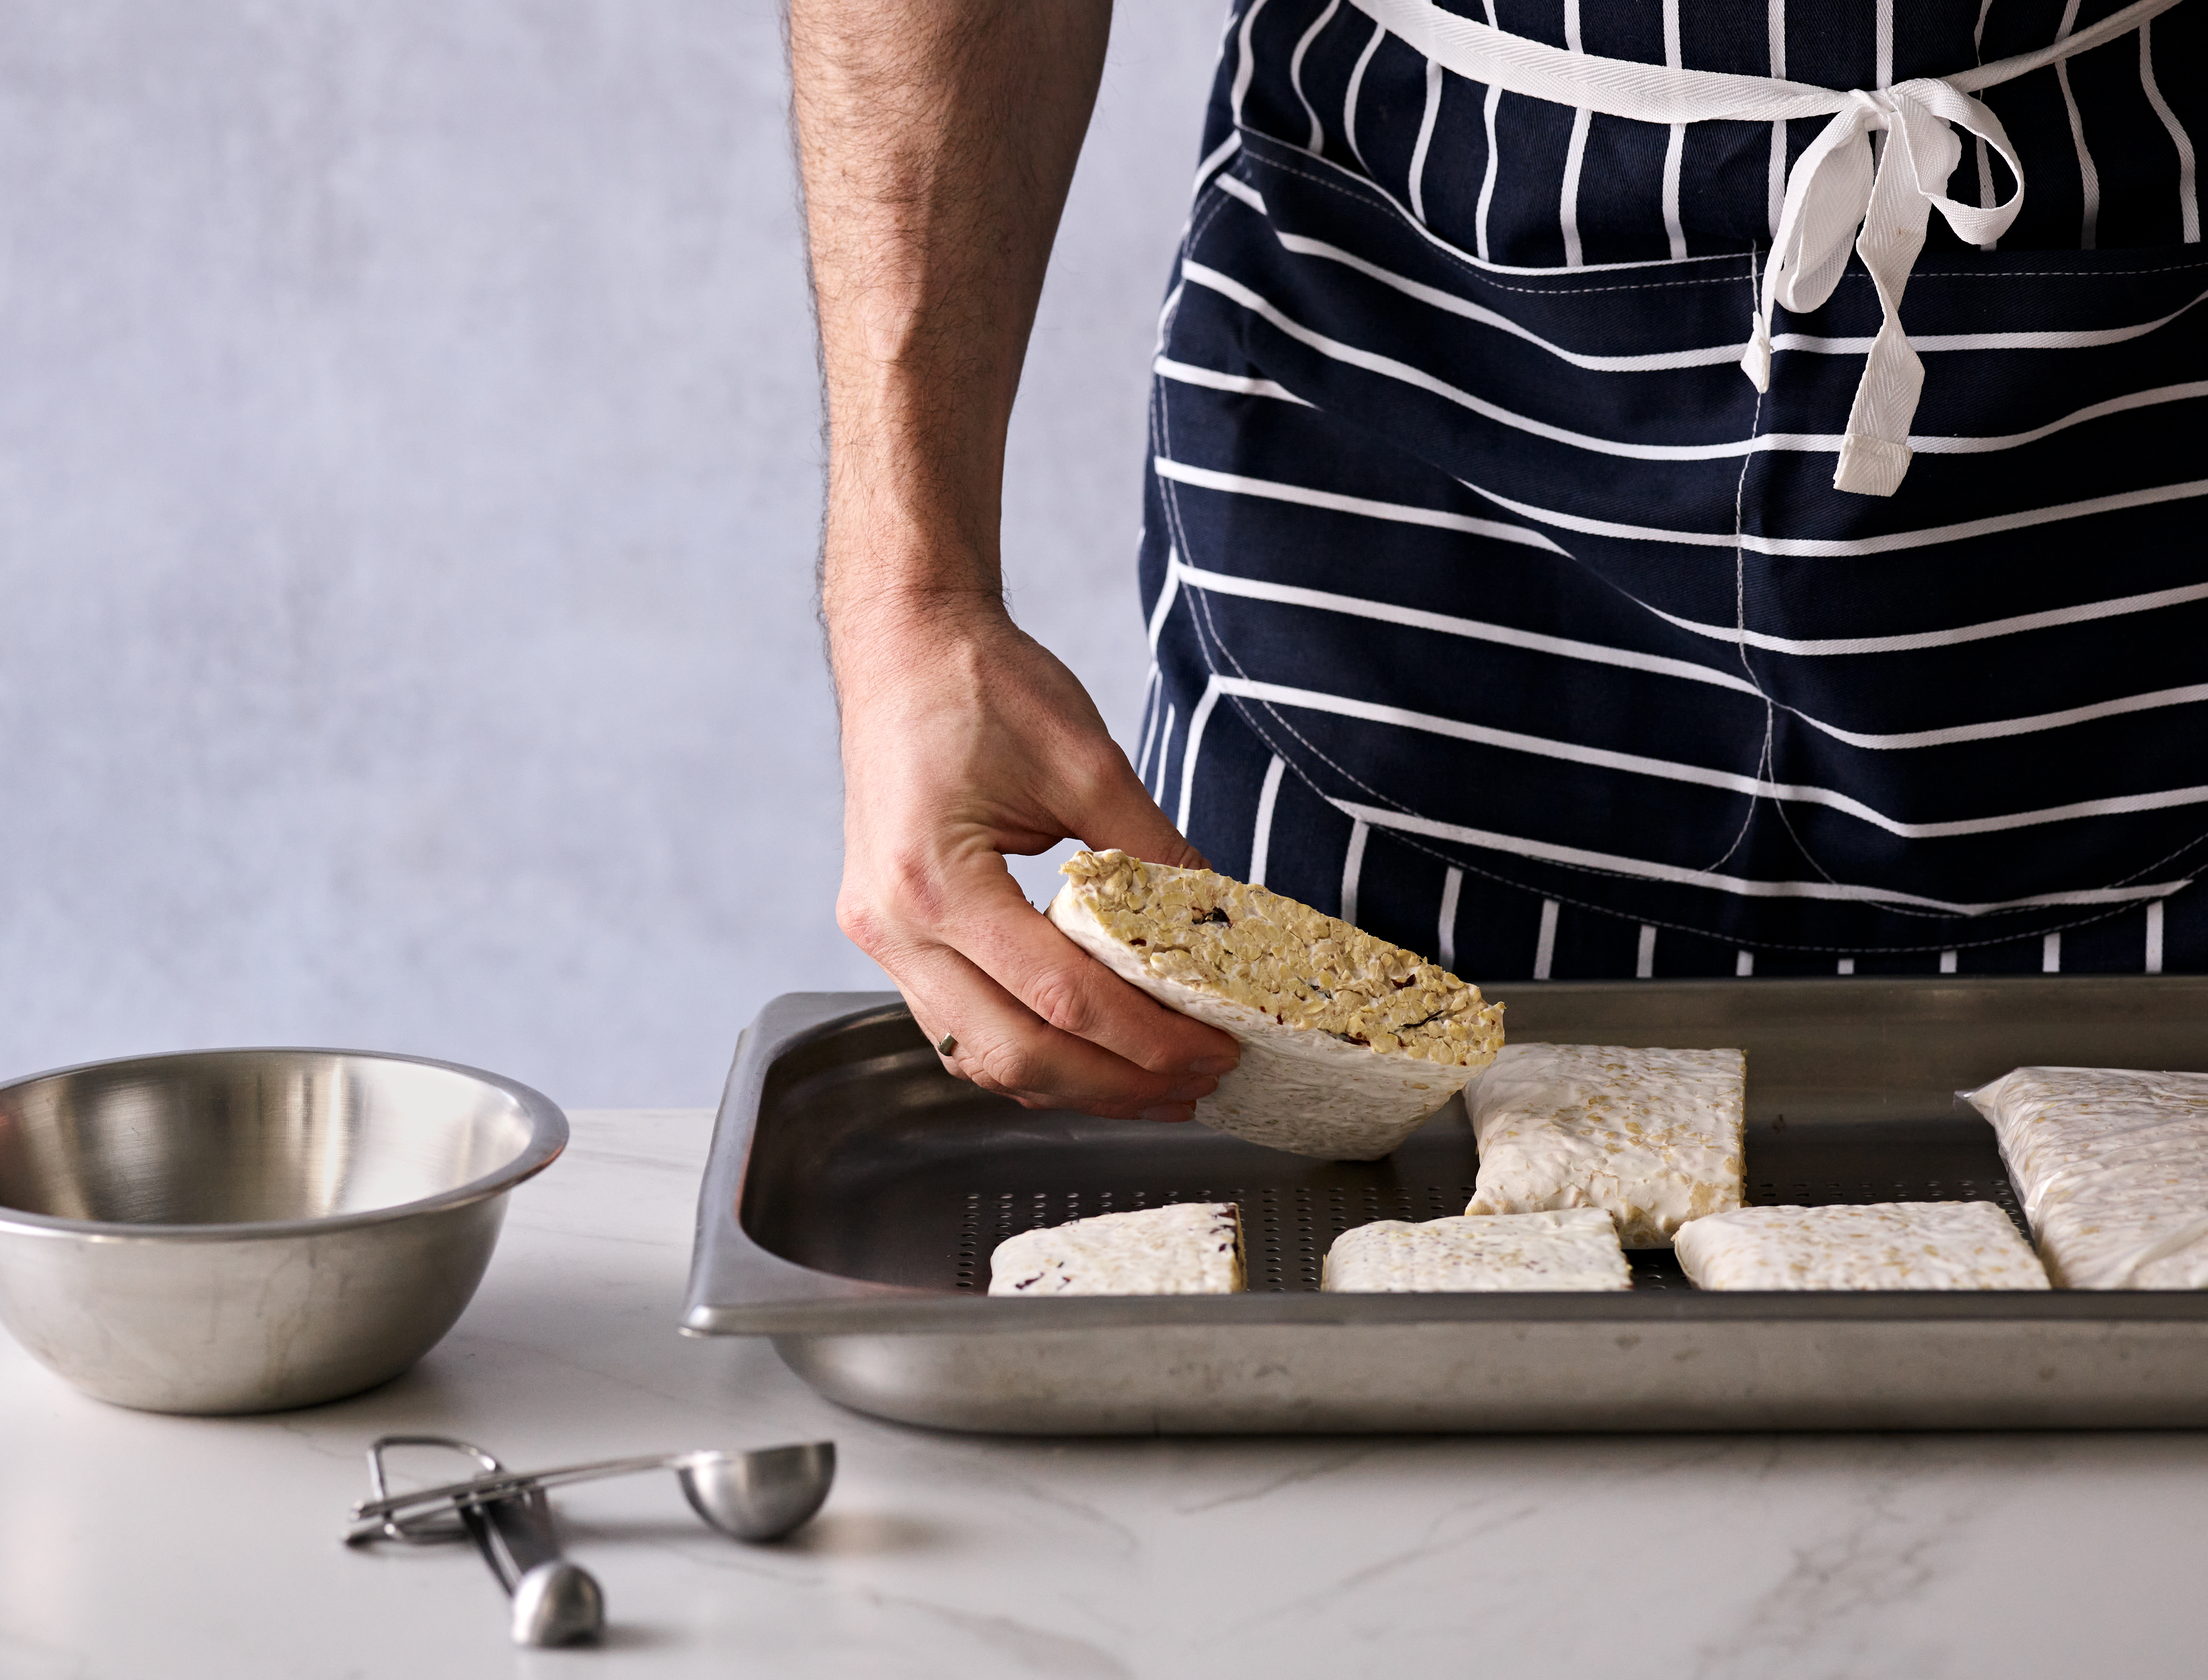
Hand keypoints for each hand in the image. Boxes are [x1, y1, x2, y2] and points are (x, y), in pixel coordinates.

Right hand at [833, 594, 1240, 1119]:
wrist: (903, 644)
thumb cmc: (978, 684)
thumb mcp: (1087, 760)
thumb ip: (1153, 850)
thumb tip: (1223, 923)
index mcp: (935, 880)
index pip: (1060, 998)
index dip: (1148, 1038)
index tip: (1216, 1047)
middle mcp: (893, 924)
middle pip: (1013, 1053)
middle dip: (1116, 1084)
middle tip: (1198, 1082)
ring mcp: (882, 936)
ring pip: (979, 1057)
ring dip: (1072, 1085)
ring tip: (1156, 1085)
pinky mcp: (892, 935)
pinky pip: (959, 1026)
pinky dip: (1029, 1052)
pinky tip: (1091, 1054)